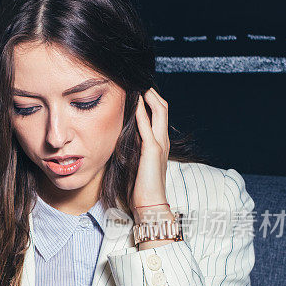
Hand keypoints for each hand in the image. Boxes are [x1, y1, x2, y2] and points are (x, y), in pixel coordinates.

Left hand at [132, 87, 170, 219]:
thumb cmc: (140, 188)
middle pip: (162, 107)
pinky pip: (147, 126)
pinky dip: (141, 112)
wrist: (149, 204)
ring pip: (159, 111)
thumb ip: (132, 149)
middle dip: (151, 93)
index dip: (150, 101)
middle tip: (138, 82)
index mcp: (159, 144)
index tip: (138, 91)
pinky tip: (134, 102)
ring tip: (138, 84)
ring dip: (148, 96)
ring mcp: (160, 144)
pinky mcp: (153, 150)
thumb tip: (122, 138)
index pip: (158, 115)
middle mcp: (163, 141)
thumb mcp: (135, 163)